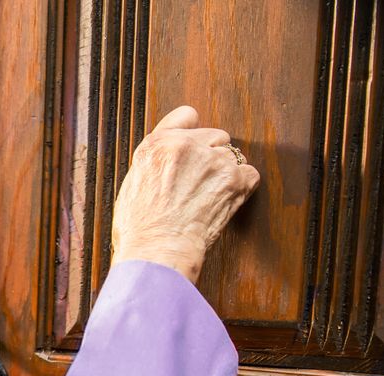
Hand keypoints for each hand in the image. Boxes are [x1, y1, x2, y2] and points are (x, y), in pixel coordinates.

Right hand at [109, 106, 259, 283]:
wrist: (157, 251)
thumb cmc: (140, 228)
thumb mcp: (133, 184)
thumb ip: (155, 162)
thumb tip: (167, 160)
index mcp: (157, 144)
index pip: (187, 115)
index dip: (193, 133)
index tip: (196, 146)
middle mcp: (185, 145)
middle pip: (216, 136)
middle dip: (212, 156)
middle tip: (201, 183)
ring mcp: (212, 160)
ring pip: (233, 156)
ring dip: (227, 174)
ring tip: (210, 198)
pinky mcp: (234, 179)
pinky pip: (250, 175)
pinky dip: (243, 188)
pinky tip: (226, 202)